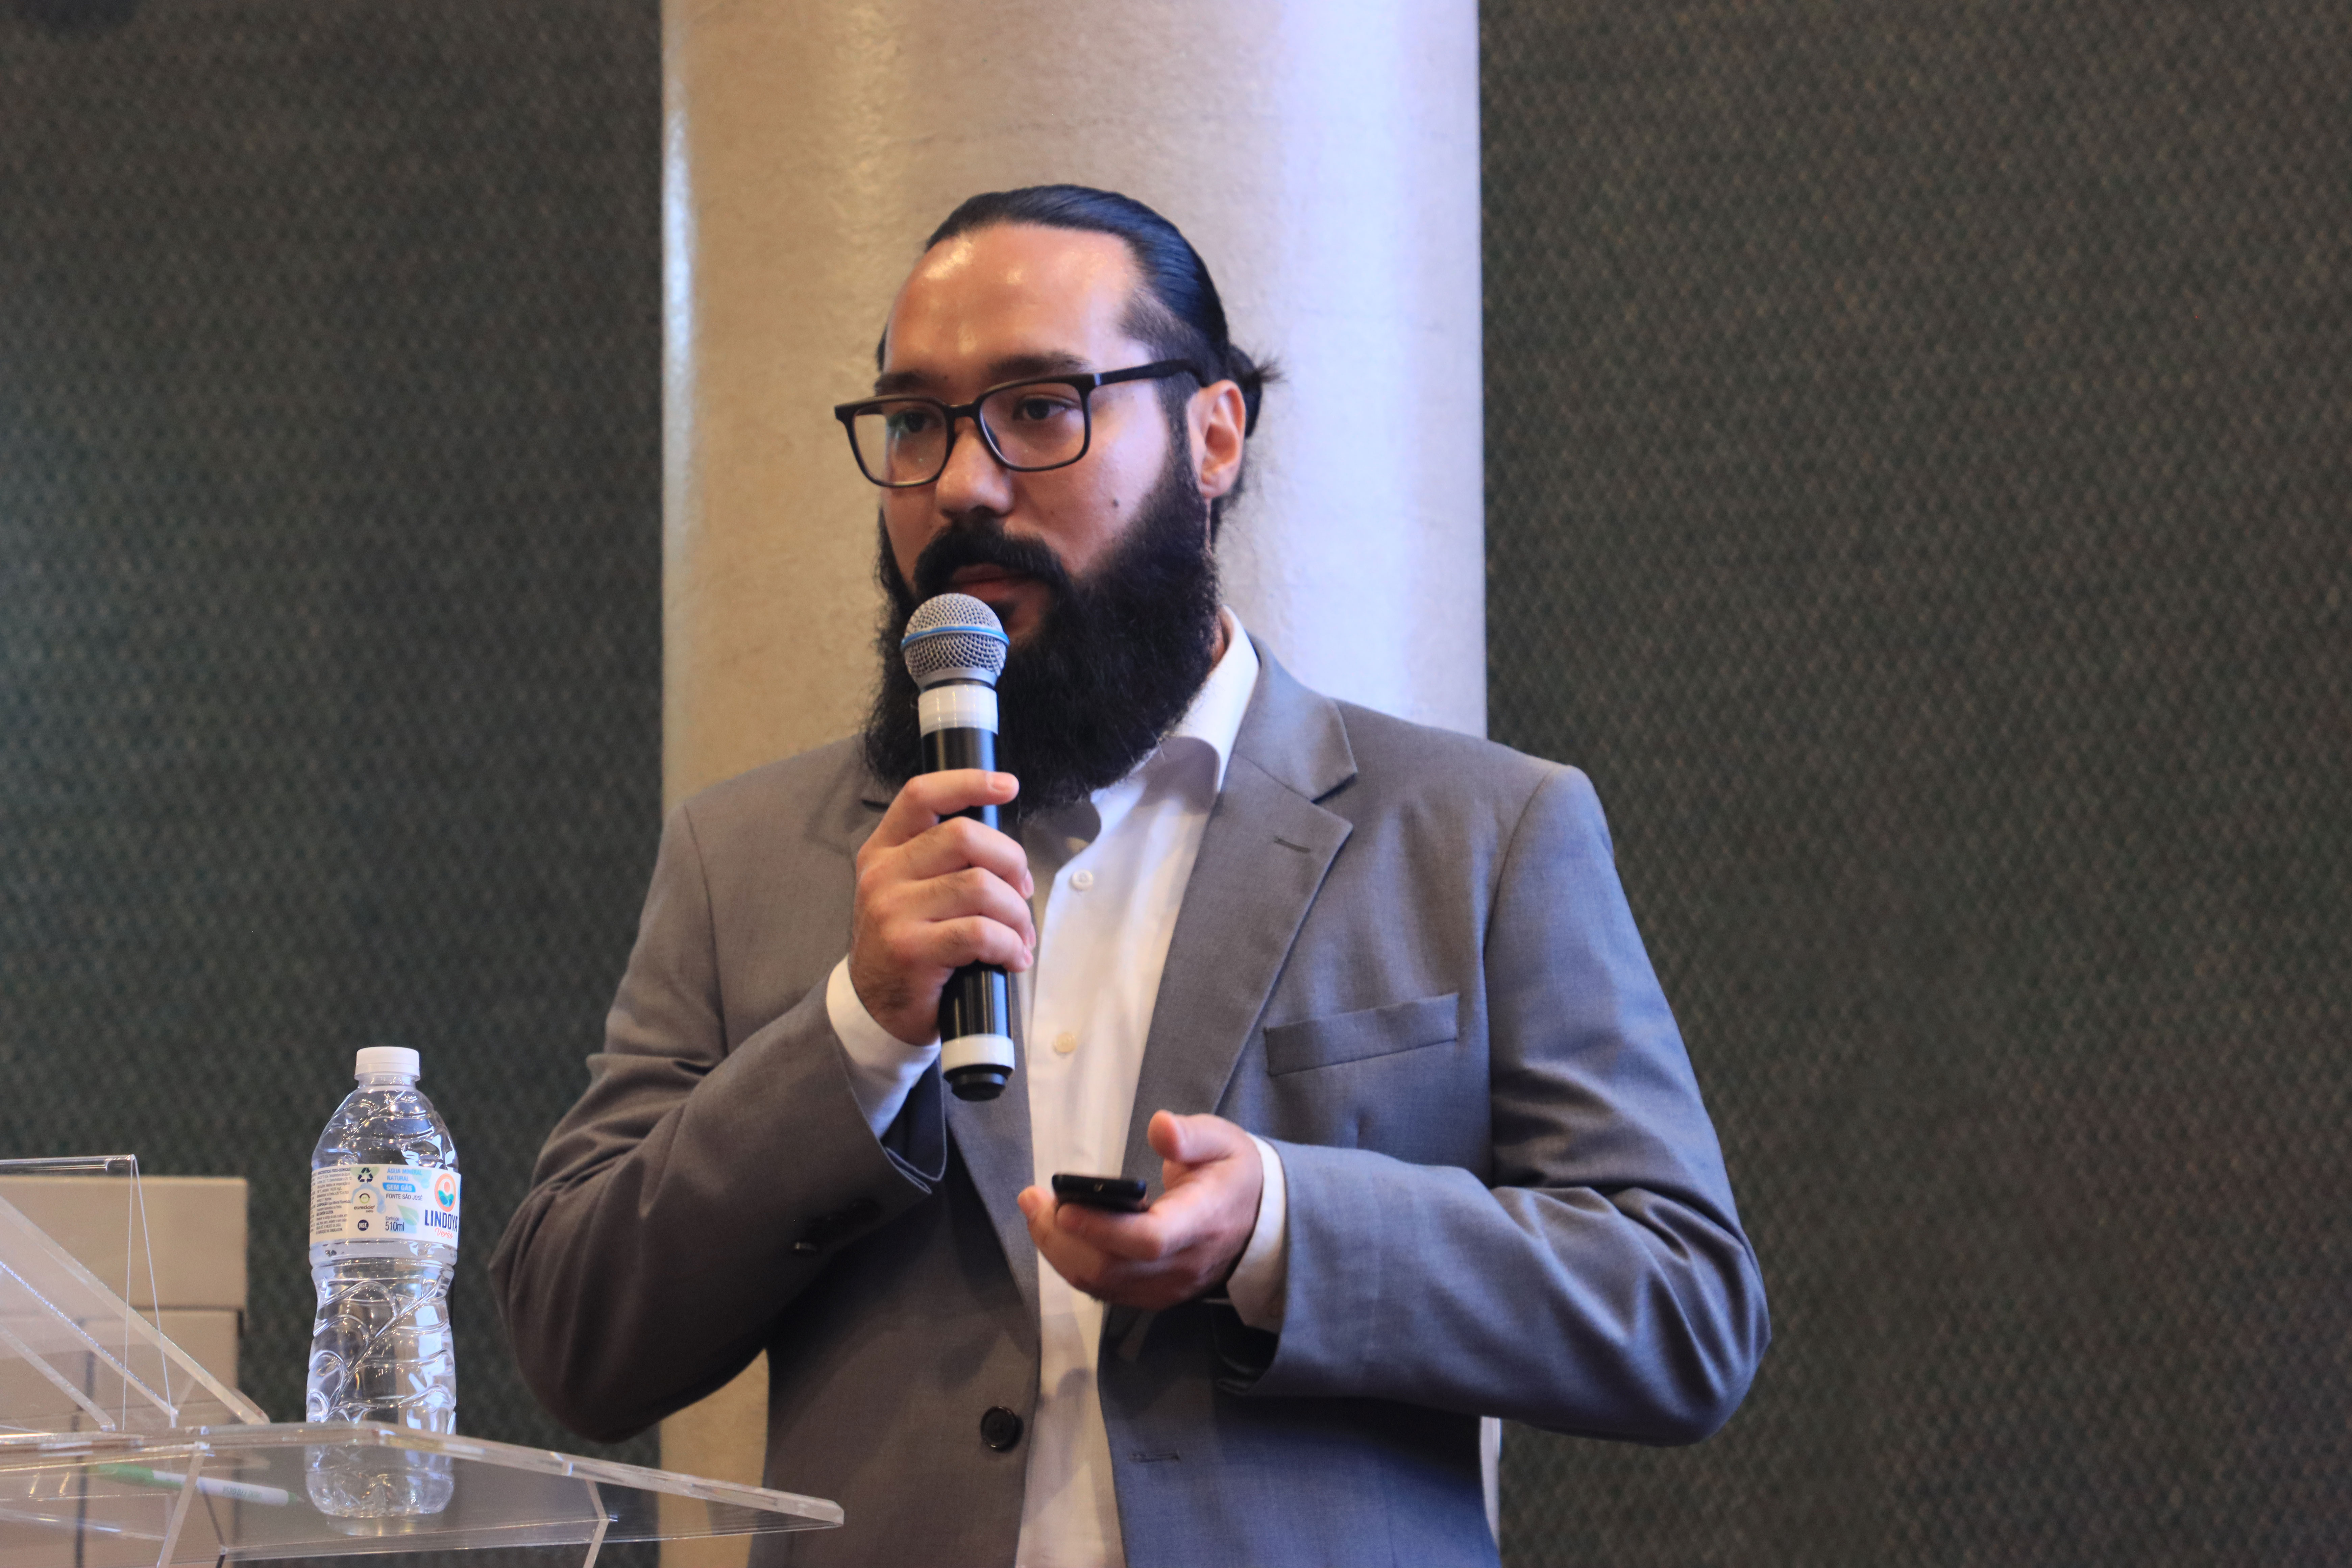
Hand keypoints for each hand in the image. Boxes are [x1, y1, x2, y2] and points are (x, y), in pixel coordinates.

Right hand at [849, 770, 1034, 1045]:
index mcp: (884, 851)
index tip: (1008, 785)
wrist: (875, 1009)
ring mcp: (894, 912)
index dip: (969, 783)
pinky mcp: (912, 950)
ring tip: (1020, 934)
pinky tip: (1012, 958)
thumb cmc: (908, 945)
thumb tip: (1006, 852)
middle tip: (1022, 890)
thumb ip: (942, 861)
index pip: (922, 796)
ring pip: (980, 886)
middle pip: (964, 836)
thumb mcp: (909, 891)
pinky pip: (980, 932)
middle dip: (1010, 860)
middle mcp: (884, 875)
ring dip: (1016, 912)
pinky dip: (1009, 944)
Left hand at [1017, 1111, 1263, 1310]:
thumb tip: (1160, 1127)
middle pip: (1112, 1267)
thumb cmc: (1234, 1174)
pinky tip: (1057, 1234)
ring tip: (1035, 1212)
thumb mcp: (1223, 1140)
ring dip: (1059, 1251)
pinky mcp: (1153, 1294)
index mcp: (1202, 1222)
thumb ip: (1191, 1135)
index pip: (1149, 1239)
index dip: (1102, 1228)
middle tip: (1031, 1200)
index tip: (1063, 1205)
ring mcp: (1167, 1286)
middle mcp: (1183, 1264)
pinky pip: (1104, 1289)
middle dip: (1061, 1237)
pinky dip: (1073, 1264)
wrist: (1260, 1222)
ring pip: (1101, 1283)